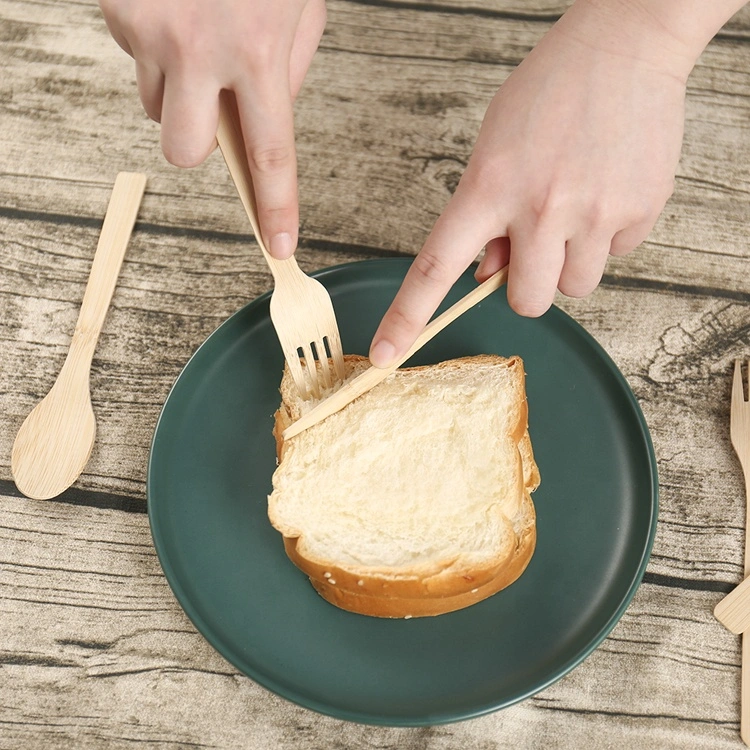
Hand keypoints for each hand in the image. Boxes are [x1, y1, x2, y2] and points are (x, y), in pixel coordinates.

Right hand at [98, 0, 325, 258]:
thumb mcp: (299, 8)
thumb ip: (285, 71)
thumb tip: (262, 121)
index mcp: (260, 52)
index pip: (271, 154)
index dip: (275, 207)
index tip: (279, 246)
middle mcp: (200, 50)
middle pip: (184, 152)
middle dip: (195, 142)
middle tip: (209, 106)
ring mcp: (150, 30)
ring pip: (154, 102)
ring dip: (176, 84)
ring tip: (194, 29)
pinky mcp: (117, 9)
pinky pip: (132, 55)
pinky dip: (151, 41)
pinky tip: (171, 4)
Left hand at [369, 0, 697, 366]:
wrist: (626, 43)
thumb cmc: (550, 92)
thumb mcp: (494, 147)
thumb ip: (486, 215)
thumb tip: (488, 272)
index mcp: (489, 187)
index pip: (436, 266)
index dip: (409, 317)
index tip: (388, 353)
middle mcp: (540, 208)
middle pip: (526, 301)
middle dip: (527, 284)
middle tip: (535, 244)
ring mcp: (593, 212)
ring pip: (575, 287)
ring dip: (570, 263)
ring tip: (577, 208)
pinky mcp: (638, 211)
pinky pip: (618, 256)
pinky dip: (610, 235)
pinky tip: (608, 189)